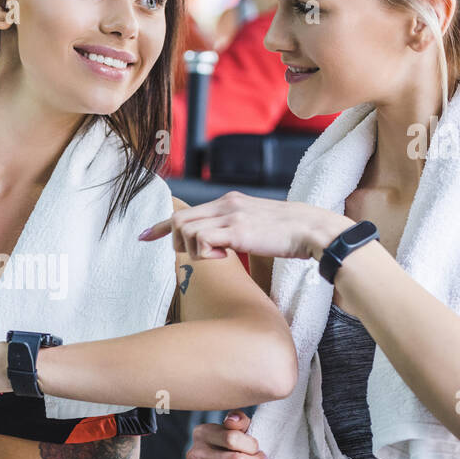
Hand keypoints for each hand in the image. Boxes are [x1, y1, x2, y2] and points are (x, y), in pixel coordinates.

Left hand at [139, 191, 352, 261]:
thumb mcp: (255, 224)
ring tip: (219, 256)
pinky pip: (202, 240)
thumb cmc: (289, 234)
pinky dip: (206, 253)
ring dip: (194, 250)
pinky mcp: (237, 231)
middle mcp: (226, 204)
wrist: (313, 230)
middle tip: (197, 256)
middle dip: (176, 242)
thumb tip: (218, 243)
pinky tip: (225, 256)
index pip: (186, 211)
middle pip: (179, 220)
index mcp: (230, 202)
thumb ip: (234, 228)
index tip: (146, 236)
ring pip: (186, 230)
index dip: (162, 226)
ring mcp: (231, 216)